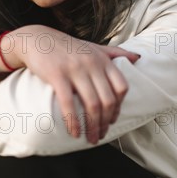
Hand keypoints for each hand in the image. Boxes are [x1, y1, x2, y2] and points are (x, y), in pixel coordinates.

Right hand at [5, 25, 139, 143]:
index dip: (119, 107)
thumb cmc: (67, 47)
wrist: (38, 39)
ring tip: (90, 138)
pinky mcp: (57, 75)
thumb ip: (115, 53)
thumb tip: (139, 58)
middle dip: (106, 123)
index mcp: (103, 59)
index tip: (112, 120)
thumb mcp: (94, 47)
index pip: (121, 87)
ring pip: (92, 104)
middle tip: (100, 135)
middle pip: (108, 100)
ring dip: (92, 126)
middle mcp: (92, 64)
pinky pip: (68, 103)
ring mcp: (75, 69)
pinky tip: (74, 132)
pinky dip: (73, 122)